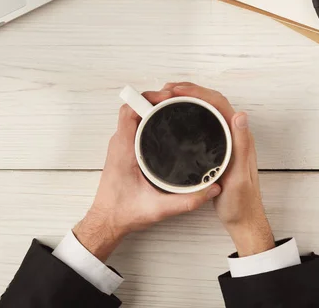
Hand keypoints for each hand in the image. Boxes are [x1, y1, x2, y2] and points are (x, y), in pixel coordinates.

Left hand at [74, 90, 220, 261]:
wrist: (106, 222)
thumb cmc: (123, 213)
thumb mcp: (158, 209)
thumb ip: (186, 201)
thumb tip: (212, 189)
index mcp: (123, 150)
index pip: (130, 111)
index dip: (147, 98)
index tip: (167, 96)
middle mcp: (119, 143)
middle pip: (134, 109)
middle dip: (155, 99)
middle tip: (178, 100)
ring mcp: (120, 146)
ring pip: (133, 116)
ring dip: (151, 108)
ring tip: (175, 107)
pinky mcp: (123, 151)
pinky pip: (133, 126)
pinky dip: (147, 119)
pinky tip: (165, 124)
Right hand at [164, 82, 274, 256]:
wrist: (243, 219)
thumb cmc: (241, 202)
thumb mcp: (239, 176)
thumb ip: (241, 146)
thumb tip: (241, 114)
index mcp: (240, 136)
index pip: (218, 103)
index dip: (196, 92)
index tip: (175, 91)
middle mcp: (234, 134)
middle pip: (211, 101)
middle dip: (188, 90)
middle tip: (165, 90)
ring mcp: (225, 140)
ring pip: (206, 110)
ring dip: (187, 99)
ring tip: (166, 97)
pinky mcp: (217, 148)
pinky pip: (203, 122)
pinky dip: (188, 112)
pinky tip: (175, 116)